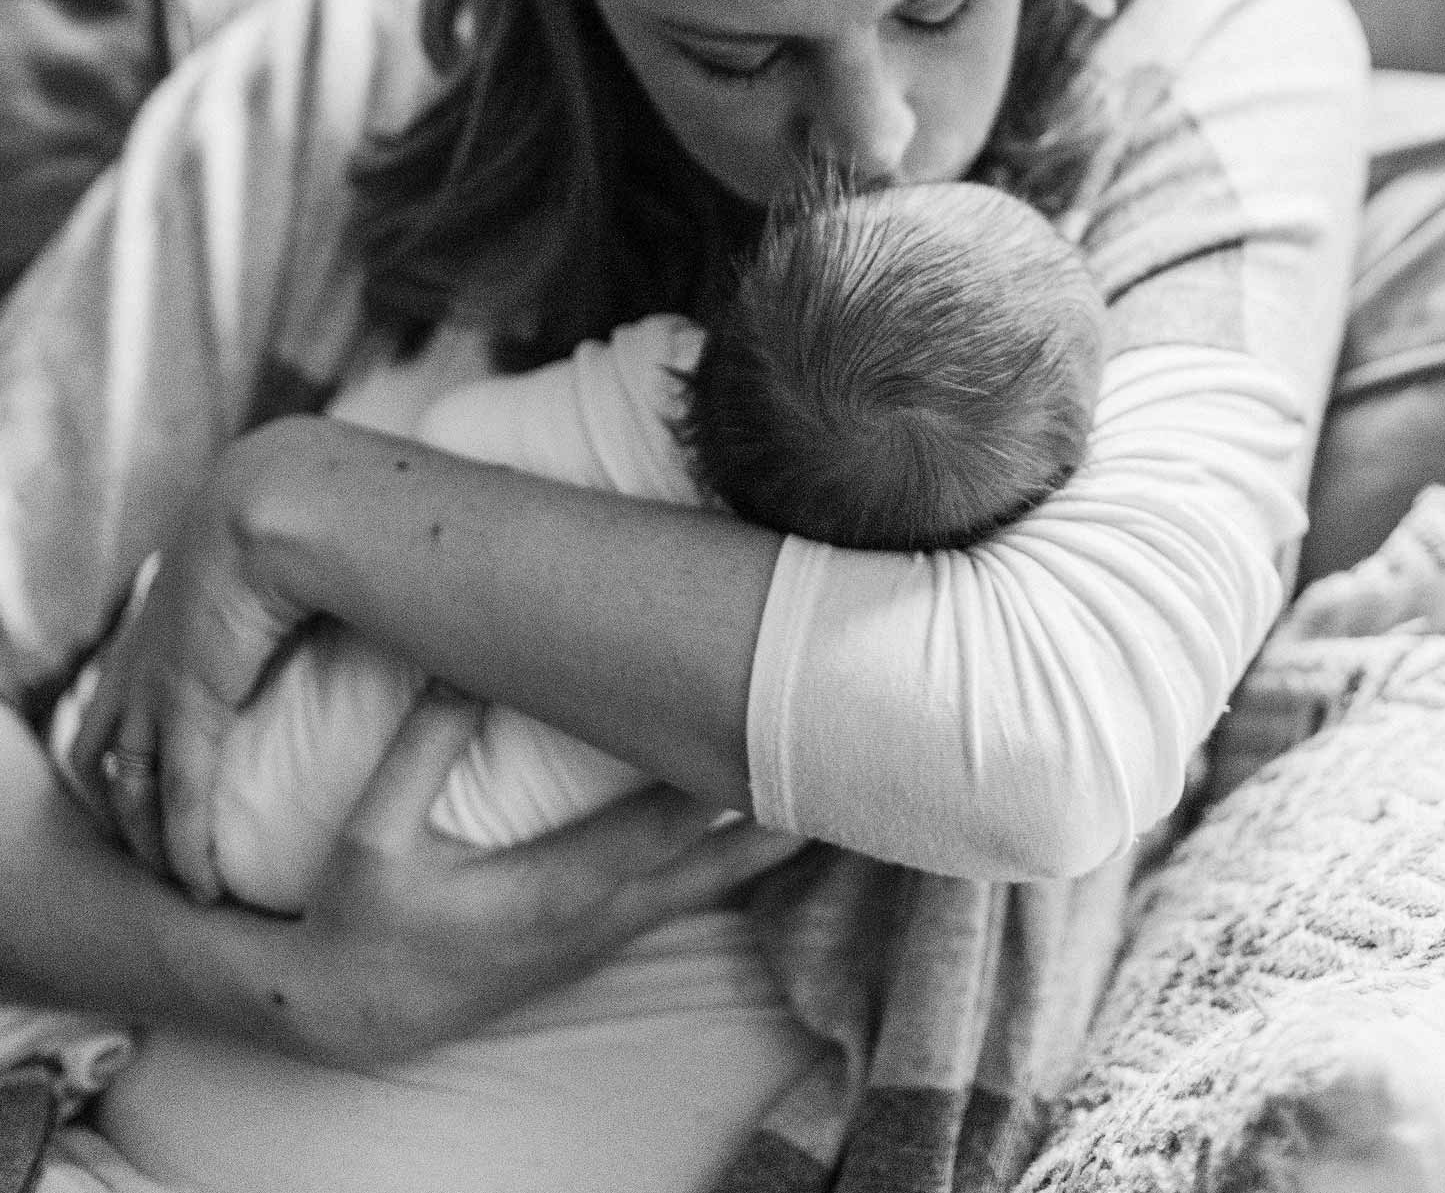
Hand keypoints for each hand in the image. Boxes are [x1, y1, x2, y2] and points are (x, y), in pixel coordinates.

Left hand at [70, 434, 309, 900]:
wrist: (290, 492)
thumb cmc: (321, 504)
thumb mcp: (306, 542)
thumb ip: (328, 570)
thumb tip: (391, 572)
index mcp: (175, 602)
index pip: (129, 684)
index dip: (139, 735)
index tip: (169, 779)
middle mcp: (150, 643)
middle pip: (105, 741)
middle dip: (124, 801)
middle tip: (163, 848)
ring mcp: (160, 676)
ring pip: (129, 781)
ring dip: (150, 840)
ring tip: (186, 882)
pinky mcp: (188, 704)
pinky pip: (179, 794)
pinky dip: (186, 846)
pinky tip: (204, 884)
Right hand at [261, 691, 804, 1065]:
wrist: (352, 1016)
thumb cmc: (360, 919)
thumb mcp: (370, 836)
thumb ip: (419, 749)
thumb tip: (464, 659)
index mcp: (551, 892)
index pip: (662, 827)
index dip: (723, 779)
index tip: (772, 722)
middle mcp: (597, 918)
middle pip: (721, 862)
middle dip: (788, 812)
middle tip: (860, 760)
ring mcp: (606, 935)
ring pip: (718, 883)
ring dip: (781, 838)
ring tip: (853, 792)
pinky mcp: (602, 937)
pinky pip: (694, 893)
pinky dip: (745, 860)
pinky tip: (780, 832)